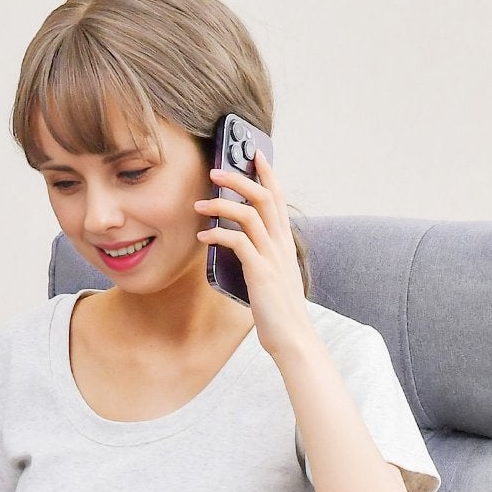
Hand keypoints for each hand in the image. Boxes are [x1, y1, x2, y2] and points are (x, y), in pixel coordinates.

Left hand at [195, 154, 313, 357]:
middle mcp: (280, 244)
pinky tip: (203, 237)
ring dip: (222, 204)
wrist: (292, 337)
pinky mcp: (261, 272)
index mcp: (284, 242)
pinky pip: (238, 243)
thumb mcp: (270, 275)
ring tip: (199, 203)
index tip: (254, 153)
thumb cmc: (277, 310)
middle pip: (264, 197)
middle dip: (240, 178)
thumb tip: (237, 244)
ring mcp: (272, 257)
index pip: (277, 198)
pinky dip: (218, 235)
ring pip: (249, 215)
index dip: (267, 173)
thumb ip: (259, 256)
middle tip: (215, 169)